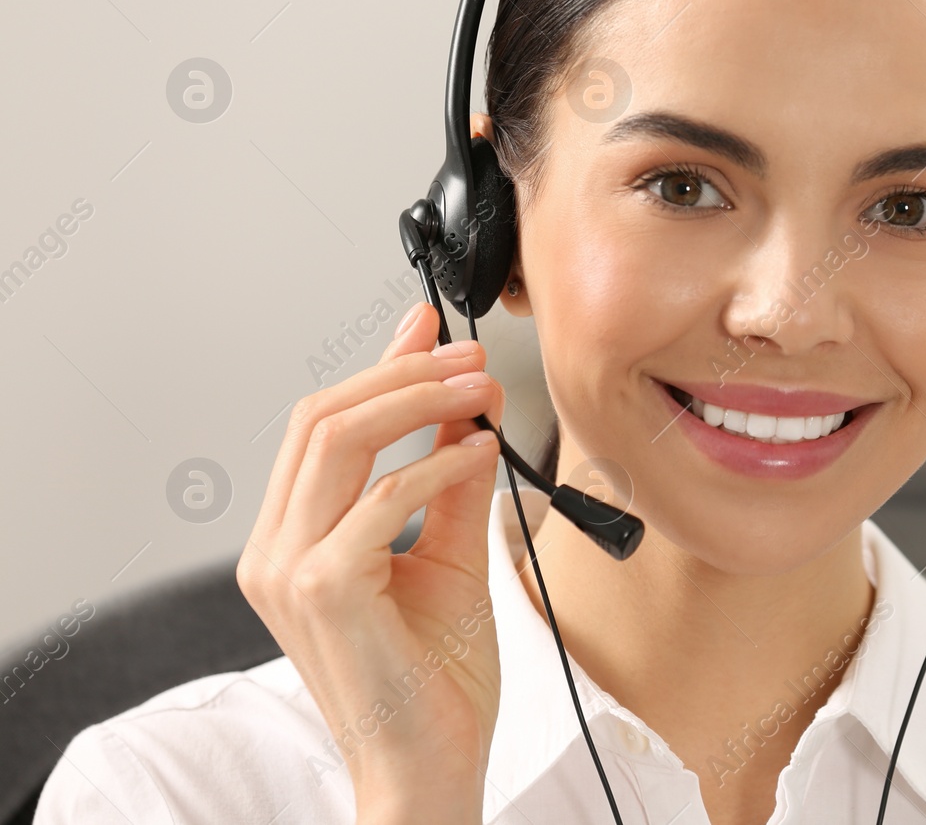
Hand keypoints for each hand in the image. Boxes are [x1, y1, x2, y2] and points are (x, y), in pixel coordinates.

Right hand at [238, 302, 504, 823]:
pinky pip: (382, 497)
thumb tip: (467, 407)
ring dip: (418, 400)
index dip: (379, 366)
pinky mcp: (321, 589)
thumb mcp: (447, 555)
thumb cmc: (434, 679)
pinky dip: (438, 463)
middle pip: (322, 417)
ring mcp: (288, 569)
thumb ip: (448, 480)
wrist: (430, 766)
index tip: (432, 327)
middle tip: (470, 353)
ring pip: (338, 440)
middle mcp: (274, 551)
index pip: (322, 427)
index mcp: (291, 541)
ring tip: (482, 388)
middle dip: (403, 371)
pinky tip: (482, 452)